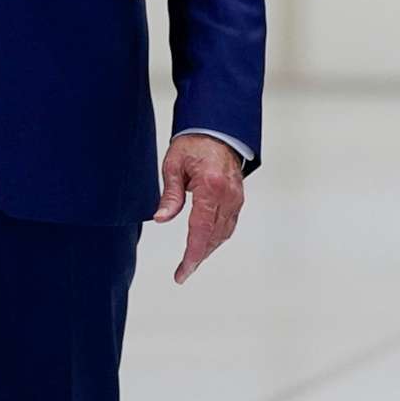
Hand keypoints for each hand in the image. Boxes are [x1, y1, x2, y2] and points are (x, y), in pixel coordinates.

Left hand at [152, 133, 246, 284]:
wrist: (218, 127)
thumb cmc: (195, 142)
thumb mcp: (174, 165)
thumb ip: (170, 194)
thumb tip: (161, 218)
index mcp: (210, 186)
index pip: (201, 230)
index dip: (191, 255)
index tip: (182, 272)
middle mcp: (227, 195)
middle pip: (213, 237)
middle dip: (198, 257)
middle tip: (183, 272)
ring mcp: (235, 197)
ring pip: (223, 234)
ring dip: (208, 249)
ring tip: (191, 261)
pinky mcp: (238, 197)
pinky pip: (229, 224)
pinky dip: (217, 237)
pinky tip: (206, 243)